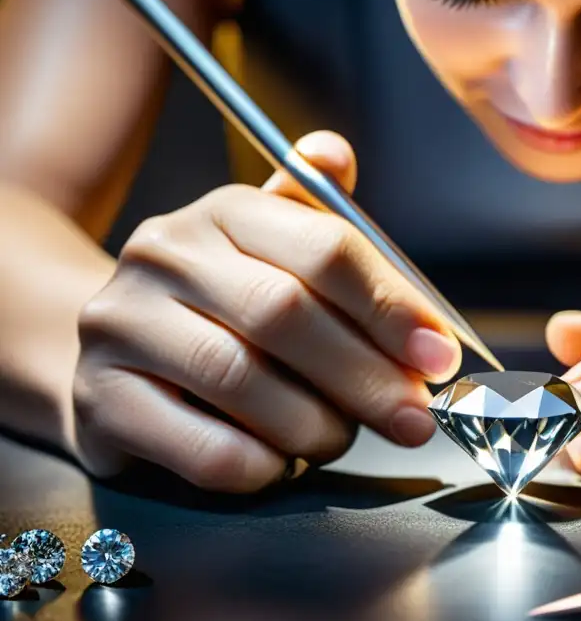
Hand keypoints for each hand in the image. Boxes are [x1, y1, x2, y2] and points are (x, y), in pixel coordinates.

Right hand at [73, 131, 460, 492]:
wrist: (123, 359)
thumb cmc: (229, 313)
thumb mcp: (277, 257)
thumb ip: (324, 228)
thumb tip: (337, 154)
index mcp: (226, 212)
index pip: (324, 248)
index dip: (392, 308)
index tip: (439, 357)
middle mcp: (164, 254)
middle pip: (285, 315)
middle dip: (367, 377)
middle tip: (413, 419)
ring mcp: (121, 325)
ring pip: (243, 382)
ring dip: (316, 425)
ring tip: (337, 438)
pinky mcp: (102, 401)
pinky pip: (207, 449)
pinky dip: (264, 466)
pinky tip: (281, 463)